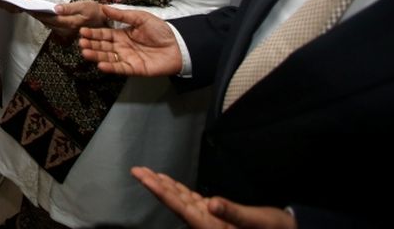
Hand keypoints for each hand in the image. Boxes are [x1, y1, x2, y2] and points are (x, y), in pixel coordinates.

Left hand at [34, 0, 106, 41]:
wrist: (104, 20)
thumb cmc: (95, 11)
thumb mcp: (84, 6)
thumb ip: (69, 8)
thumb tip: (56, 8)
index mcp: (72, 23)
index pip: (52, 19)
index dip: (41, 14)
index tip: (32, 9)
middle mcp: (68, 30)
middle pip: (49, 24)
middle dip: (39, 17)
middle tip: (28, 9)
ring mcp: (68, 33)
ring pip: (51, 26)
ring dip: (42, 19)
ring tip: (33, 11)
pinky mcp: (68, 32)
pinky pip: (55, 27)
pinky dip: (48, 22)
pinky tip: (43, 16)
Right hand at [78, 5, 182, 75]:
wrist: (178, 45)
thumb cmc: (161, 30)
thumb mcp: (140, 18)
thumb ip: (122, 15)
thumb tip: (105, 7)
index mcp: (123, 34)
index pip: (104, 34)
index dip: (94, 33)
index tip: (82, 31)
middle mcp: (122, 47)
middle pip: (103, 46)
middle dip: (91, 44)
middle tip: (80, 42)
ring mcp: (127, 58)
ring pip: (108, 57)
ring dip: (96, 55)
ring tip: (85, 52)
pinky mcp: (134, 69)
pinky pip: (120, 68)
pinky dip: (110, 67)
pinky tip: (100, 65)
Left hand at [132, 167, 295, 228]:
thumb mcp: (256, 221)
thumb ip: (233, 212)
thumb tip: (210, 203)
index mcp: (212, 227)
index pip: (180, 207)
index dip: (161, 192)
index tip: (144, 178)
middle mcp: (206, 224)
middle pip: (176, 203)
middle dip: (156, 186)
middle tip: (137, 170)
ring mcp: (210, 220)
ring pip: (182, 201)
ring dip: (165, 187)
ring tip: (148, 174)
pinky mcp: (217, 216)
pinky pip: (193, 203)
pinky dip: (180, 191)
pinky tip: (171, 184)